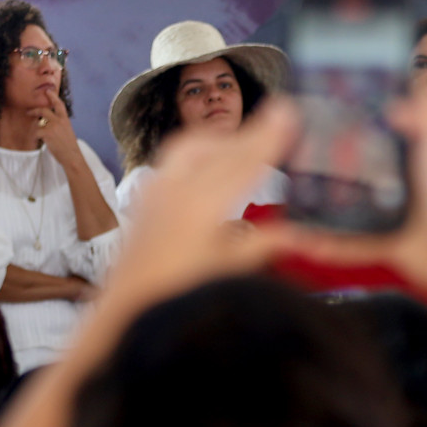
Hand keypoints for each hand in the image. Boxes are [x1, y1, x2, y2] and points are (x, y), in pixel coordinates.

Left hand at [33, 90, 82, 164]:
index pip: (59, 104)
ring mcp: (52, 126)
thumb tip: (47, 122)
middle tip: (29, 112)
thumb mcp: (67, 131)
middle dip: (35, 110)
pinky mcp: (47, 133)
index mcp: (65, 119)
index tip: (48, 91)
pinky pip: (37, 133)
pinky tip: (41, 142)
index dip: (53, 96)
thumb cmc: (69, 146)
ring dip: (38, 130)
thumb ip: (59, 124)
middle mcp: (59, 121)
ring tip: (41, 136)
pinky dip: (37, 137)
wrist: (72, 156)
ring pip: (39, 123)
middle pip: (44, 110)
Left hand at [100, 100, 300, 303]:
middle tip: (279, 121)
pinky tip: (213, 163)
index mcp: (199, 207)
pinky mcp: (146, 201)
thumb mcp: (227, 273)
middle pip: (218, 148)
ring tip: (248, 142)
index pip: (242, 162)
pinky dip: (201, 152)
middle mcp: (174, 191)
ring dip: (222, 140)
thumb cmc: (177, 299)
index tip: (287, 111)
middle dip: (250, 134)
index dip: (268, 137)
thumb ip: (264, 245)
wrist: (123, 315)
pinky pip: (175, 161)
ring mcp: (155, 193)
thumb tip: (303, 233)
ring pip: (191, 148)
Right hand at [284, 95, 426, 303]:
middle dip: (338, 159)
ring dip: (326, 202)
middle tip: (304, 148)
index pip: (393, 127)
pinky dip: (328, 242)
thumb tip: (394, 101)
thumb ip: (423, 112)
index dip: (368, 116)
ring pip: (353, 203)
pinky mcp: (388, 242)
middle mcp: (410, 180)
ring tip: (296, 193)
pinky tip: (303, 238)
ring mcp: (398, 212)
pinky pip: (352, 241)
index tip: (336, 107)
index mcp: (425, 151)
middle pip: (367, 165)